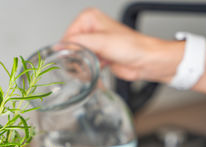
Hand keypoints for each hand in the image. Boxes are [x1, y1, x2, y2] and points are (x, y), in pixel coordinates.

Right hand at [62, 8, 182, 82]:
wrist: (145, 61)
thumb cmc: (132, 46)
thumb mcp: (101, 42)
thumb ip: (78, 43)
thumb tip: (60, 46)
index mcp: (89, 18)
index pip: (67, 36)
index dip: (69, 49)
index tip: (76, 58)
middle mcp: (90, 29)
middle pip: (70, 47)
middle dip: (76, 58)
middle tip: (86, 63)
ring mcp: (93, 43)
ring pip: (76, 57)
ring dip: (82, 65)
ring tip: (94, 66)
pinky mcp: (97, 55)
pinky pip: (83, 64)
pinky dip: (87, 70)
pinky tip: (96, 70)